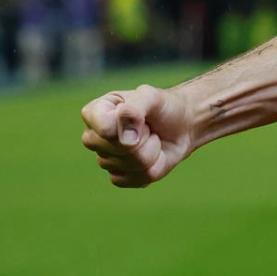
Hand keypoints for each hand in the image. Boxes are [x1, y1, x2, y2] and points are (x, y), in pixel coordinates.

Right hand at [80, 85, 198, 187]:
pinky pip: (137, 178)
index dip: (128, 124)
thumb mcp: (151, 97)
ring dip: (152, 150)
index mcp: (94, 113)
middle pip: (118, 148)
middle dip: (143, 137)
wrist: (182, 126)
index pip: (104, 127)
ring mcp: (105, 159)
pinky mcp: (119, 176)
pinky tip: (154, 155)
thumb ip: (134, 109)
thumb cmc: (163, 108)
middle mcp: (94, 137)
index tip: (141, 115)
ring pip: (131, 164)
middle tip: (148, 127)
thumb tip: (125, 140)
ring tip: (152, 138)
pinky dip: (154, 166)